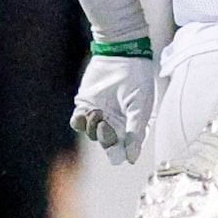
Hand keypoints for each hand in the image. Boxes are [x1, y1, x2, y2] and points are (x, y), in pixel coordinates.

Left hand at [70, 47, 157, 162]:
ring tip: (98, 110)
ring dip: (93, 126)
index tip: (117, 146)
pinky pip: (78, 124)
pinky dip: (80, 122)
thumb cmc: (137, 82)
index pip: (123, 151)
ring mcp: (100, 116)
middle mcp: (116, 125)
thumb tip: (130, 160)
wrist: (121, 57)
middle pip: (106, 145)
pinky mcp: (85, 106)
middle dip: (105, 138)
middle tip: (106, 123)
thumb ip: (135, 134)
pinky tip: (85, 113)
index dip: (118, 153)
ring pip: (91, 134)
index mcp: (132, 128)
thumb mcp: (140, 109)